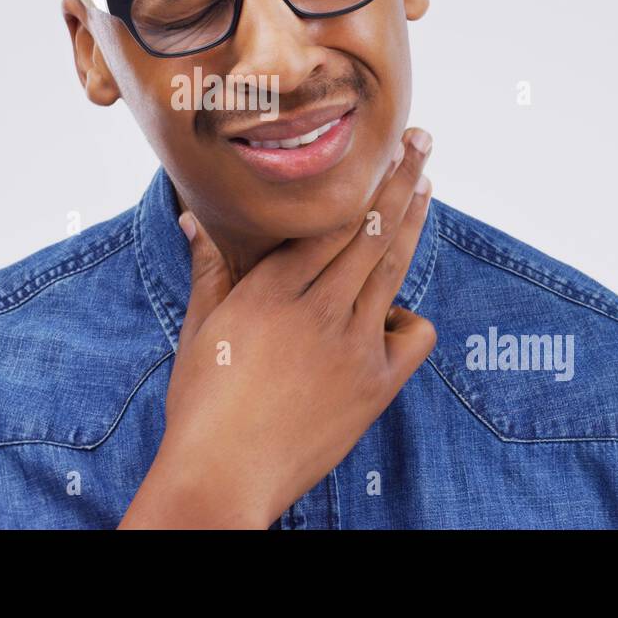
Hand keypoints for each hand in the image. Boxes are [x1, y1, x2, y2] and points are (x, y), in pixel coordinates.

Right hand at [119, 127, 435, 527]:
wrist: (225, 474)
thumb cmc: (203, 403)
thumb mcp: (201, 328)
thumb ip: (208, 267)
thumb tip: (190, 217)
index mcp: (272, 289)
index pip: (331, 219)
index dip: (364, 180)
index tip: (384, 147)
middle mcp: (318, 308)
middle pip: (372, 229)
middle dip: (402, 181)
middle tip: (423, 142)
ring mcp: (352, 346)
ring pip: (393, 269)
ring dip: (414, 223)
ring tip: (427, 187)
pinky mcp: (375, 386)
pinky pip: (412, 337)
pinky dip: (410, 317)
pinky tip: (394, 311)